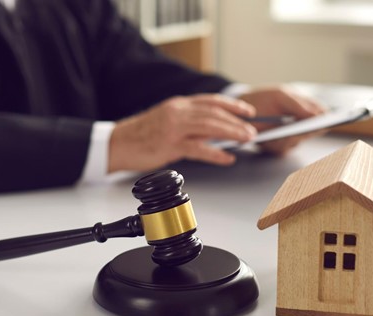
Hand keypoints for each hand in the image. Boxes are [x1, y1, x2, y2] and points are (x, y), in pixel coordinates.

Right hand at [108, 94, 256, 172]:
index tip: (248, 111)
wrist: (118, 144)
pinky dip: (216, 153)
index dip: (232, 105)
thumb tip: (215, 132)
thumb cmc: (142, 135)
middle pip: (214, 113)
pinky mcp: (169, 145)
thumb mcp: (168, 121)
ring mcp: (173, 128)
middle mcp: (177, 112)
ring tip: (246, 140)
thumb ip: (190, 124)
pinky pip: (198, 148)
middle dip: (237, 121)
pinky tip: (227, 158)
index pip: (211, 101)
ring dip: (231, 133)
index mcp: (178, 105)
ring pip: (209, 127)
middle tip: (253, 130)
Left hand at [239, 87, 326, 154]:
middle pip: (311, 131)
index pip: (321, 115)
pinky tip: (277, 137)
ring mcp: (289, 137)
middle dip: (310, 129)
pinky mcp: (277, 147)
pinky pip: (283, 148)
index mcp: (304, 109)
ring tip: (294, 131)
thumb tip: (318, 113)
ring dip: (294, 136)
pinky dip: (280, 142)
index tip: (328, 119)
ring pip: (297, 140)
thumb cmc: (263, 99)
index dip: (326, 118)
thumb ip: (298, 104)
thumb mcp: (280, 95)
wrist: (240, 110)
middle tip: (310, 126)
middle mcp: (299, 125)